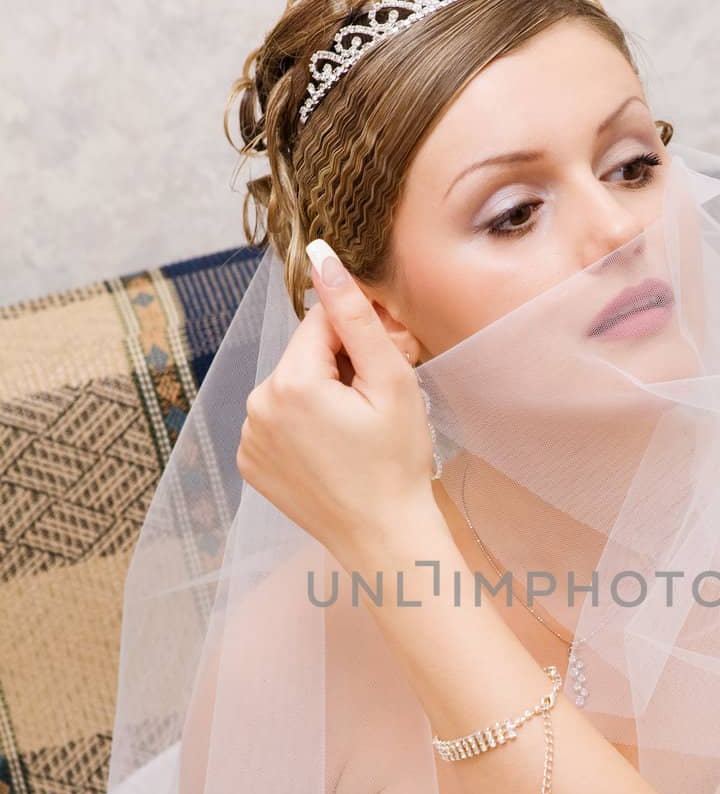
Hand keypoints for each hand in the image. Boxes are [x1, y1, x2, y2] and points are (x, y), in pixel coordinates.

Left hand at [235, 239, 439, 560]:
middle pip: (303, 357)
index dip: (358, 339)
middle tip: (373, 409)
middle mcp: (256, 406)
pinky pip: (277, 422)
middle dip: (337, 369)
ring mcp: (248, 439)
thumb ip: (354, 314)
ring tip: (353, 436)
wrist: (384, 538)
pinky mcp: (250, 463)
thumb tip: (322, 255)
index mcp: (290, 383)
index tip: (383, 372)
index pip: (321, 324)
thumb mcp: (389, 382)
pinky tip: (330, 453)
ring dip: (319, 396)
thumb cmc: (397, 464)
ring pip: (290, 388)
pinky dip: (301, 427)